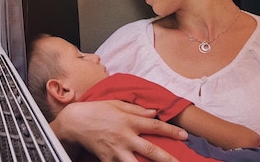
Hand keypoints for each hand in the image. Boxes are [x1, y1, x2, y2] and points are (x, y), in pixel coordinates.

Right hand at [50, 100, 187, 161]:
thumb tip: (155, 112)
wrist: (74, 122)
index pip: (154, 126)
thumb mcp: (116, 104)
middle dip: (168, 159)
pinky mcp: (107, 160)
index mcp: (128, 121)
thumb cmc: (97, 110)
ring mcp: (116, 151)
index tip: (185, 136)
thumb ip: (136, 109)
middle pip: (151, 150)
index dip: (171, 131)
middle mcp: (125, 137)